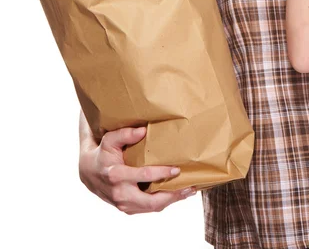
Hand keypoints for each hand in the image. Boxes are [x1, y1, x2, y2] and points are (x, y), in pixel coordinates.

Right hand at [79, 126, 196, 214]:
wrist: (89, 172)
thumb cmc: (102, 154)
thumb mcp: (110, 140)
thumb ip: (125, 134)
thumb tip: (143, 131)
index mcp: (116, 175)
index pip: (143, 176)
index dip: (161, 173)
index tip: (176, 169)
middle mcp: (120, 193)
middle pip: (151, 201)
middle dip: (172, 195)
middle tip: (189, 187)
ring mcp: (123, 204)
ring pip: (151, 207)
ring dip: (171, 200)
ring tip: (187, 191)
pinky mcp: (127, 208)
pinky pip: (148, 209)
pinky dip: (163, 203)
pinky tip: (175, 195)